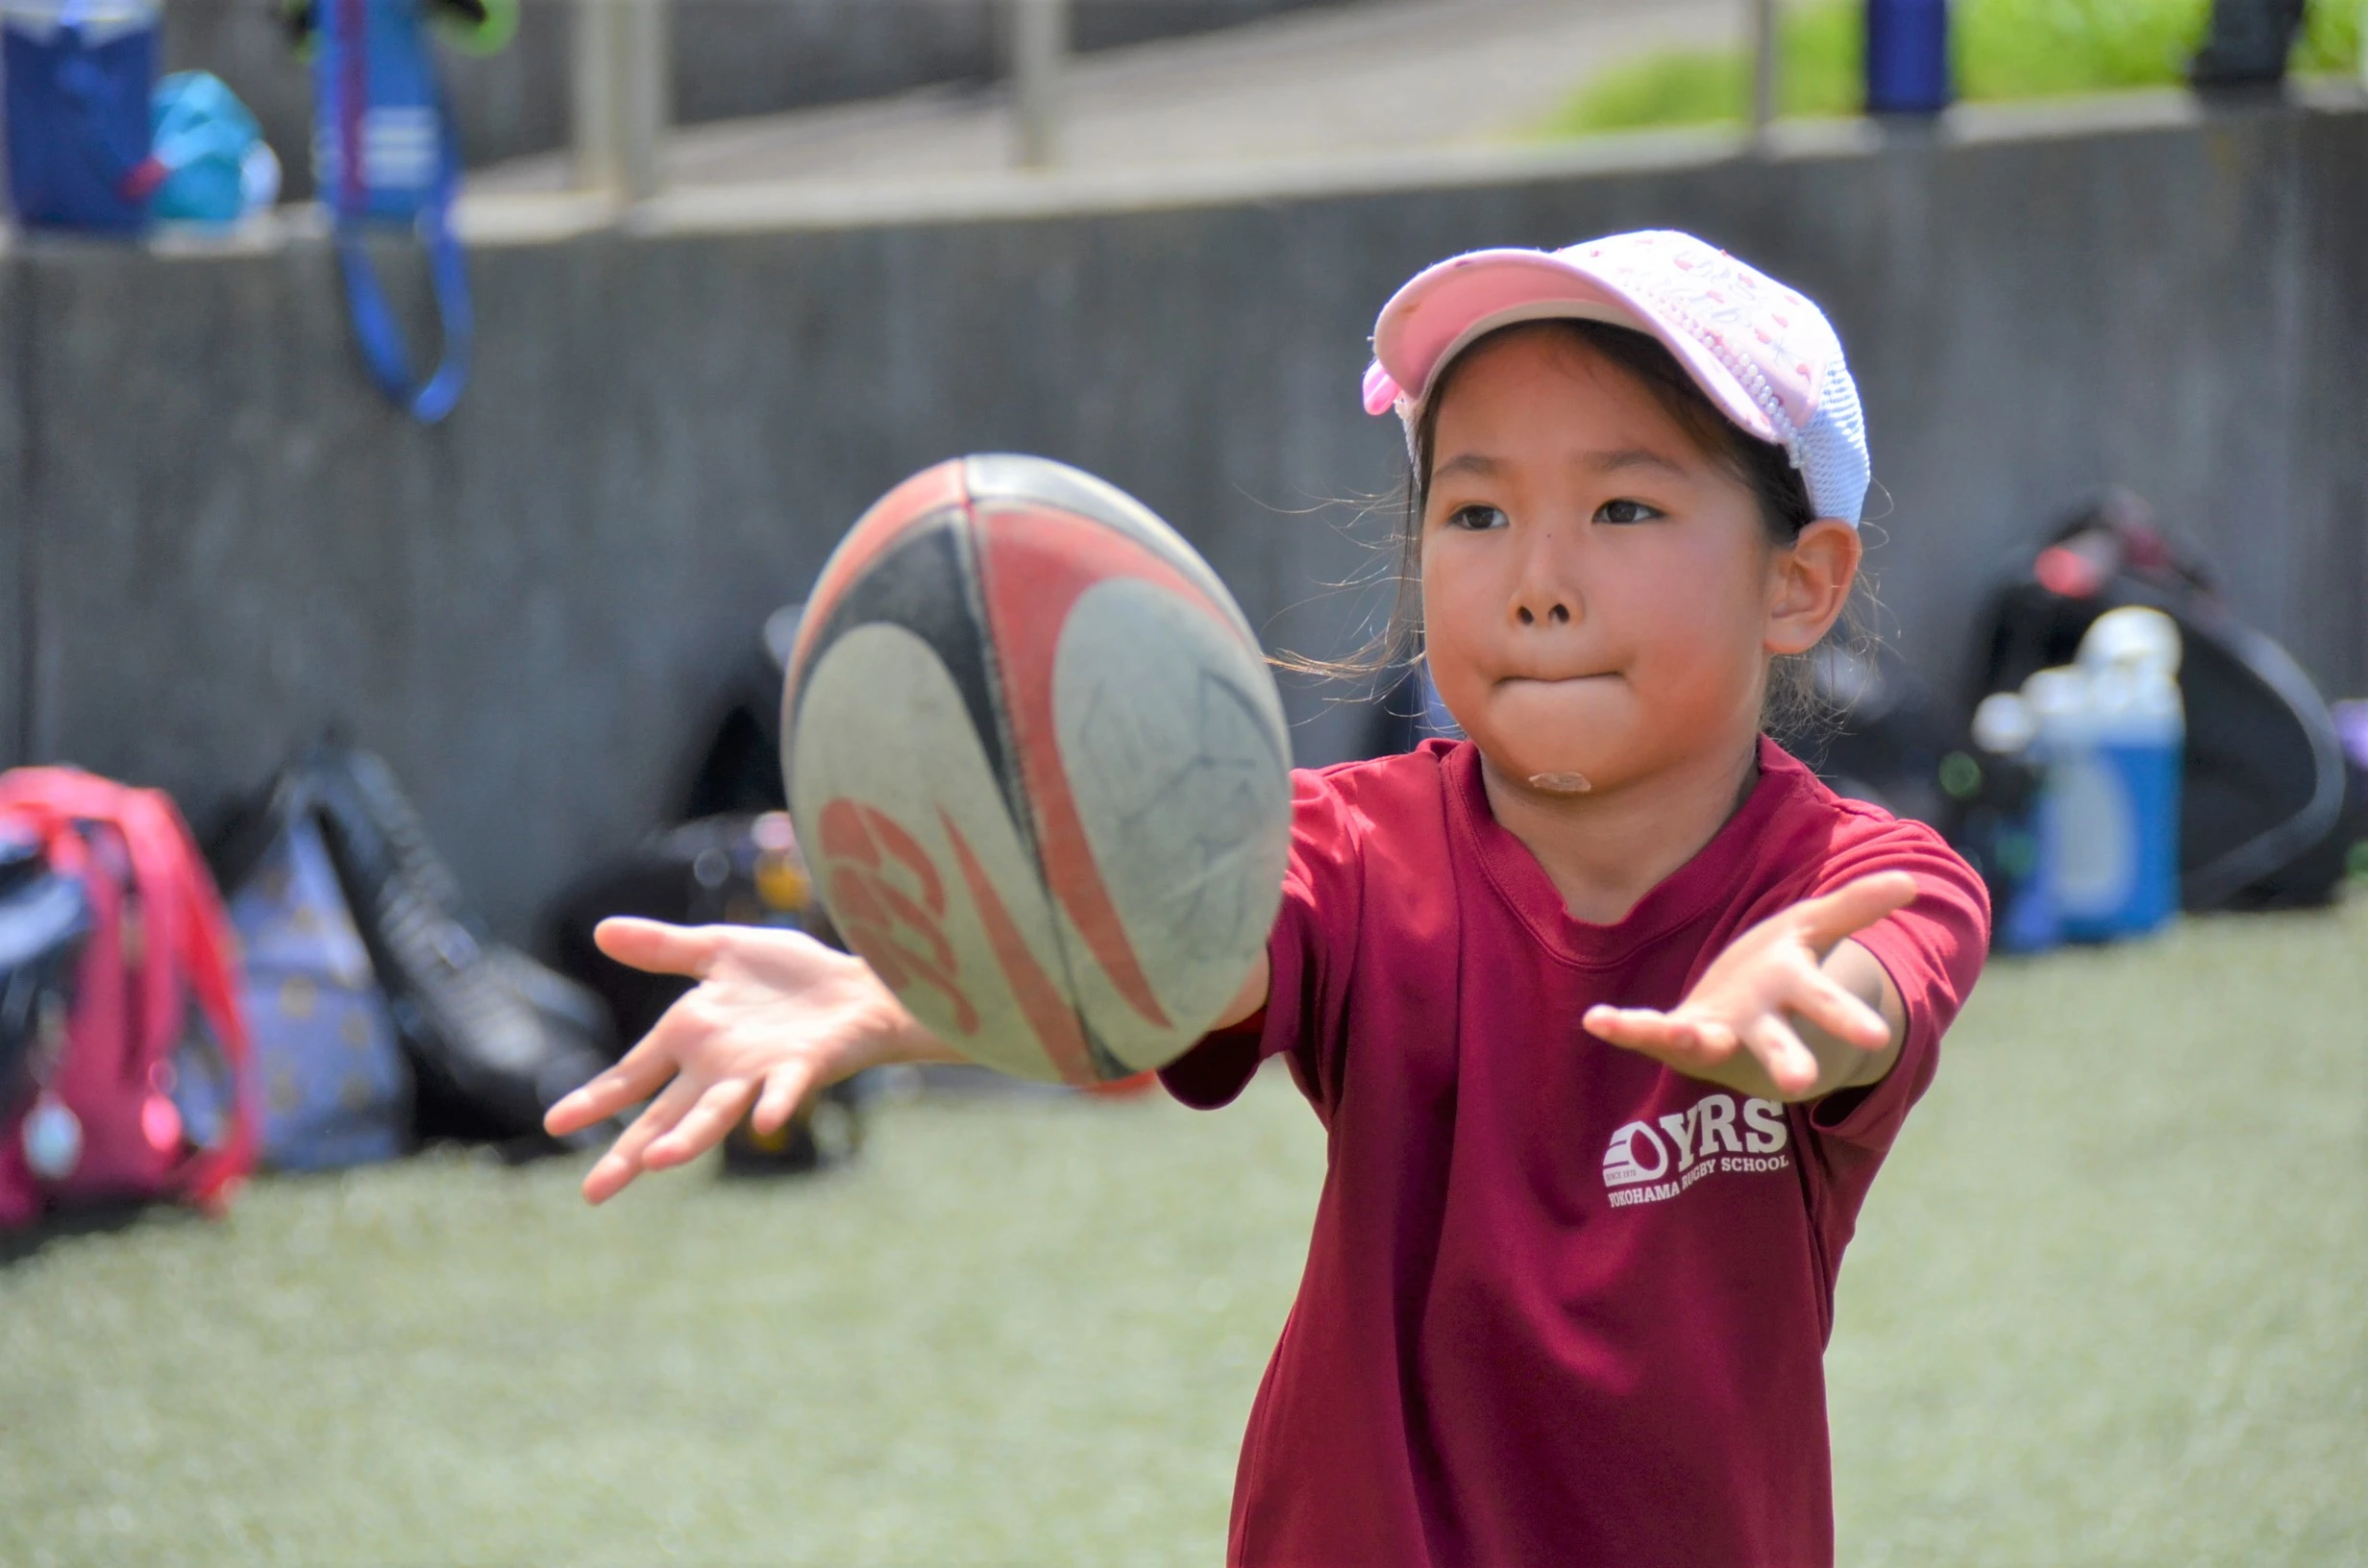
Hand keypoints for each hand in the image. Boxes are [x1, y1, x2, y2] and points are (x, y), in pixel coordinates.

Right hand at [544, 918, 951, 1203]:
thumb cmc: (794, 976)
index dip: (598, 1098)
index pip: (633, 1075)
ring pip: (716, 1112)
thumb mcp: (720, 950)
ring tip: (657, 1164)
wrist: (862, 982)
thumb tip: (601, 930)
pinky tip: (763, 1122)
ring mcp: (759, 1071)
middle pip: (666, 1115)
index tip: (556, 1124)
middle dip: (631, 1152)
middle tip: (595, 1193)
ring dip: (689, 1137)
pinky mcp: (803, 1066)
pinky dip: (774, 1104)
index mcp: (691, 1037)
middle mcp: (718, 1066)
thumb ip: (664, 947)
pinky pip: (785, 1089)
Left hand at [1582, 871, 1914, 1100]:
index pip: (1827, 1008)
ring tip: (1673, 1033)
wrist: (1736, 1020)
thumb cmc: (1778, 975)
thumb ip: (1854, 908)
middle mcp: (1757, 1027)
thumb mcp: (1812, 932)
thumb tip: (1909, 881)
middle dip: (1789, 1062)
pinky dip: (1622, 1028)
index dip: (1849, 1020)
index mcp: (1796, 999)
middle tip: (1800, 1086)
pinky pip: (1645, 1032)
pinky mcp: (1673, 1035)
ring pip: (1701, 1043)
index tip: (1877, 1037)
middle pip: (1775, 1046)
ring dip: (1684, 1041)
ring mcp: (1713, 1034)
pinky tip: (1595, 1019)